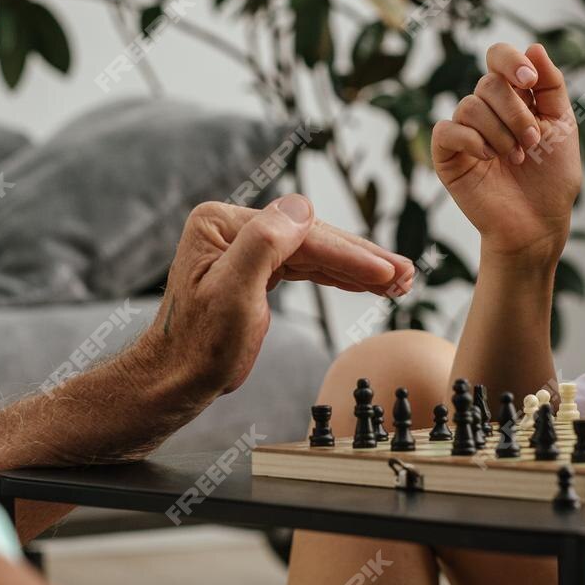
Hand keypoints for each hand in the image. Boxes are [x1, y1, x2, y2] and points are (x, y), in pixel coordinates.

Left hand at [141, 196, 414, 399]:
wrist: (177, 378)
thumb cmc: (198, 344)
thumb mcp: (233, 294)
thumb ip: (265, 244)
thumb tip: (302, 206)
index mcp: (222, 222)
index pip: (300, 234)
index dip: (347, 254)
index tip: (387, 272)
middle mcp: (233, 227)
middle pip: (313, 238)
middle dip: (362, 259)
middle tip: (406, 275)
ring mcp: (245, 246)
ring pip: (315, 252)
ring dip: (358, 267)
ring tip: (400, 282)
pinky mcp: (255, 268)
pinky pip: (306, 266)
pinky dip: (339, 275)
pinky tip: (369, 282)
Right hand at [431, 42, 578, 260]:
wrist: (538, 224)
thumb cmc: (552, 179)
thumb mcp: (562, 124)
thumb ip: (551, 85)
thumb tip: (534, 45)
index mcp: (513, 98)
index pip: (498, 57)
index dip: (510, 61)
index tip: (528, 80)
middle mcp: (486, 110)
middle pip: (488, 82)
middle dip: (516, 112)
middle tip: (532, 142)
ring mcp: (465, 132)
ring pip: (470, 106)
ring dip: (500, 133)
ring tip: (516, 158)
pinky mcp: (447, 156)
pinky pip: (447, 130)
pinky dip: (472, 141)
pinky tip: (489, 159)